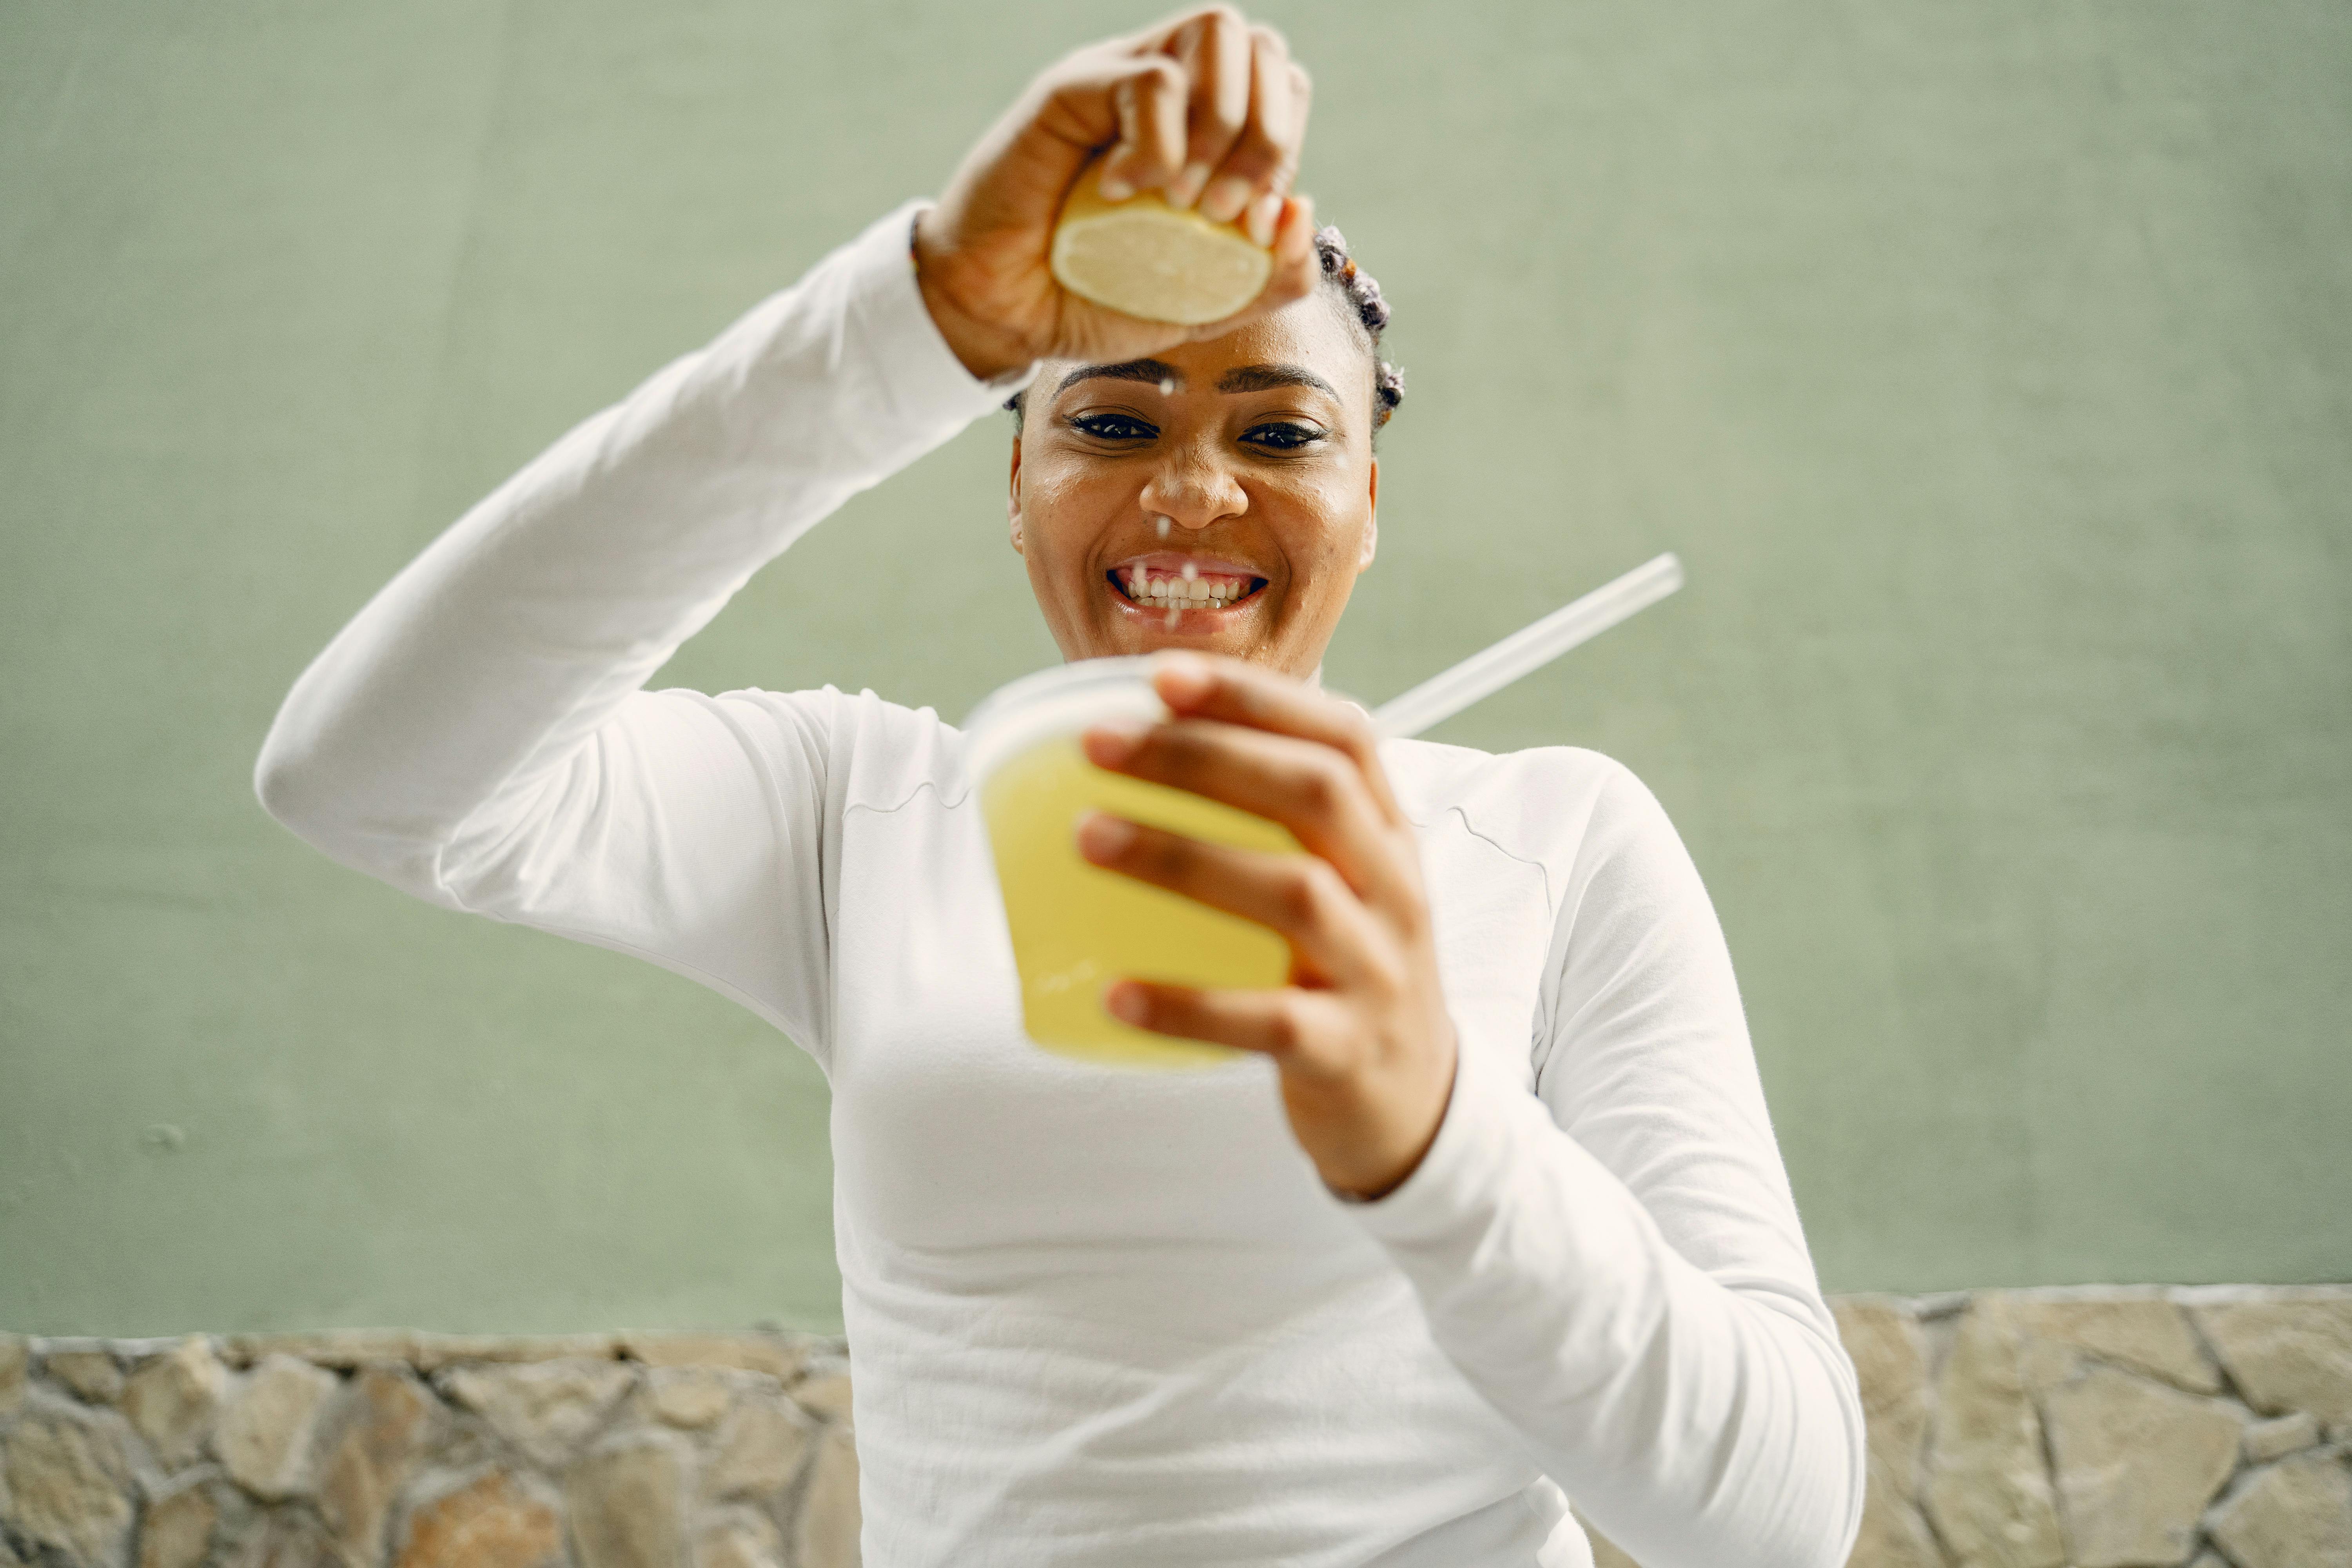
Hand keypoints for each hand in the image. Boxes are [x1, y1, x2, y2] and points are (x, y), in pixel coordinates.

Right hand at [914, 6, 1321, 381]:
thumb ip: (1268, 276)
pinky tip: (1120, 193)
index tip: (1247, 225)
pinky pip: (1153, 79)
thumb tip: (1302, 211)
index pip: (1284, 87)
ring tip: (1181, 200)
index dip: (1284, 149)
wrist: (1005, 316)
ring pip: (1218, 32)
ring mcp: (1118, 78)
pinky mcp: (1072, 88)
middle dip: (1269, 135)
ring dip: (1223, 126)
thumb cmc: (1095, 300)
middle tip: (1223, 212)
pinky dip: (1159, 147)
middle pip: (1264, 45)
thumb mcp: (1203, 306)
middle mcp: (1166, 87)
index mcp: (1203, 125)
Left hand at [1074, 653, 1457, 1200]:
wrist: (1415, 1106)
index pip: (1343, 736)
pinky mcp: (1346, 1051)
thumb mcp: (1338, 884)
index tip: (1164, 675)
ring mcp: (1377, 970)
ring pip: (1294, 892)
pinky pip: (1268, 1021)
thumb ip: (1270, 825)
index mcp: (1388, 836)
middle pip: (1315, 793)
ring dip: (1183, 857)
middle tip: (1097, 744)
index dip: (1256, 697)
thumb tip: (1137, 753)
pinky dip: (1187, 1004)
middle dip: (1203, 757)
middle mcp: (1395, 889)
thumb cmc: (1341, 972)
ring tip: (1086, 837)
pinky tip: (1116, 994)